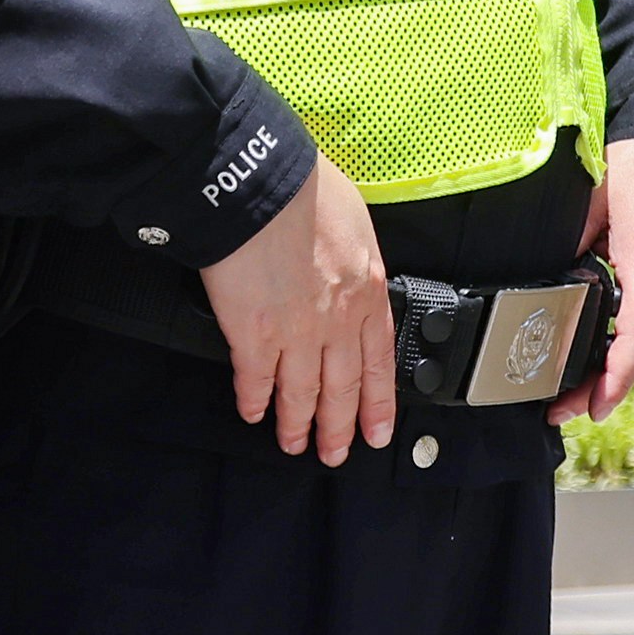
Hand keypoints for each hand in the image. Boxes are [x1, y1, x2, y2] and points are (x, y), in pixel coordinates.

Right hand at [200, 157, 394, 464]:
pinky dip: (254, 400)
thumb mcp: (357, 220)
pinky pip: (256, 380)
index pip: (380, 361)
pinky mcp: (253, 335)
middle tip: (335, 452)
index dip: (378, 402)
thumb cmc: (304, 188)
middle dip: (339, 427)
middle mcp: (337, 320)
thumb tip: (355, 274)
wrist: (259, 182)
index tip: (377, 430)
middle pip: (343, 388)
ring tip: (293, 443)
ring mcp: (296, 332)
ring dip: (298, 424)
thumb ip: (359, 260)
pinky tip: (253, 411)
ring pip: (302, 394)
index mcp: (367, 290)